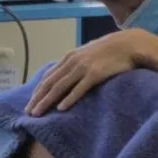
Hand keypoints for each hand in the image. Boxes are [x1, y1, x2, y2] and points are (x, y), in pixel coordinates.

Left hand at [25, 29, 151, 115]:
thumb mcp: (87, 54)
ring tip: (38, 113)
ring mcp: (83, 67)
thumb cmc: (109, 51)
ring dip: (47, 101)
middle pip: (50, 83)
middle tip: (28, 112)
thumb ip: (76, 64)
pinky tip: (61, 108)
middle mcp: (72, 62)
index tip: (30, 103)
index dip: (37, 90)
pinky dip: (69, 98)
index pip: (48, 76)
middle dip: (37, 98)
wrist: (128, 44)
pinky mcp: (95, 74)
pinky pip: (79, 88)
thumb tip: (66, 76)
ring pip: (60, 86)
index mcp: (69, 57)